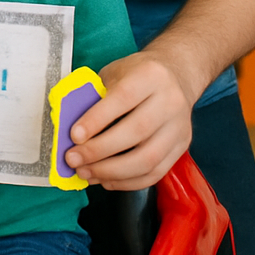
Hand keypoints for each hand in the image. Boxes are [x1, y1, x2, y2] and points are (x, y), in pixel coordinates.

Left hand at [63, 50, 192, 189]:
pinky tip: (106, 179)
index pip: (123, 99)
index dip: (96, 119)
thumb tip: (72, 130)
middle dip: (99, 150)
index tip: (74, 135)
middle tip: (74, 159)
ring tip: (86, 173)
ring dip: (112, 171)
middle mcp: (170, 102)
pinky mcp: (182, 148)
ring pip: (147, 159)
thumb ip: (96, 96)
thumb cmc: (137, 74)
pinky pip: (155, 173)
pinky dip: (128, 181)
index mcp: (150, 76)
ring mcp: (179, 128)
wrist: (176, 75)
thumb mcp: (115, 73)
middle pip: (136, 132)